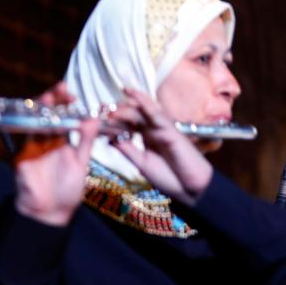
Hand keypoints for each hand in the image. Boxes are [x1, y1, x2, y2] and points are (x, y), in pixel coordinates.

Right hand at [14, 82, 98, 226]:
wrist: (49, 213)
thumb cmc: (66, 192)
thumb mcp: (80, 163)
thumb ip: (85, 141)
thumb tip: (93, 117)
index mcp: (62, 142)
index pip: (63, 116)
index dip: (66, 104)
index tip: (73, 96)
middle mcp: (47, 141)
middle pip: (46, 115)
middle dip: (52, 100)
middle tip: (61, 89)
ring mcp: (33, 148)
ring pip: (34, 122)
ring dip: (40, 109)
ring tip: (49, 96)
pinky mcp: (23, 157)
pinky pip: (25, 139)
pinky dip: (29, 127)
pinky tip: (37, 119)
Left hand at [108, 87, 212, 205]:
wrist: (190, 189)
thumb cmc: (169, 177)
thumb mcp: (141, 163)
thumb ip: (128, 149)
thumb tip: (110, 138)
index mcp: (146, 138)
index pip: (127, 125)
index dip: (112, 121)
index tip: (94, 118)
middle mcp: (153, 130)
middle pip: (133, 116)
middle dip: (116, 111)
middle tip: (98, 108)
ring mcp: (162, 129)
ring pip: (142, 113)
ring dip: (126, 106)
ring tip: (110, 105)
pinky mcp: (171, 130)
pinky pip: (157, 114)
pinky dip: (145, 104)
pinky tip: (134, 96)